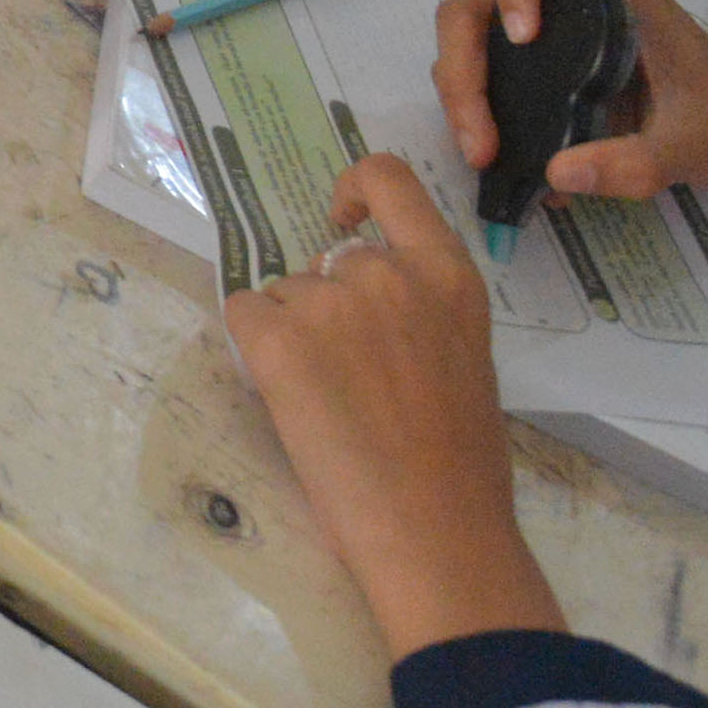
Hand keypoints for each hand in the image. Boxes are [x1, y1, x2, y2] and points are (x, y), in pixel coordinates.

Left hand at [222, 156, 562, 658]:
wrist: (435, 528)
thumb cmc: (460, 464)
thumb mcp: (463, 356)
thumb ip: (420, 312)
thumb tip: (366, 306)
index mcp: (446, 275)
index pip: (389, 179)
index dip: (356, 186)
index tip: (341, 214)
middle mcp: (385, 272)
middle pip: (329, 258)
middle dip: (328, 303)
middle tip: (348, 376)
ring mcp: (328, 302)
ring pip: (285, 293)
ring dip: (294, 331)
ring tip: (331, 401)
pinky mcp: (275, 339)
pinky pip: (244, 313)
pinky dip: (254, 347)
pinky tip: (289, 394)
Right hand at [433, 0, 707, 201]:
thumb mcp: (698, 146)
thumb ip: (637, 162)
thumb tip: (554, 176)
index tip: (522, 36)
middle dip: (462, 62)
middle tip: (480, 137)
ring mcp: (553, 34)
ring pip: (473, 38)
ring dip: (462, 93)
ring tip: (484, 156)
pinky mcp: (546, 71)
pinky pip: (490, 78)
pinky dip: (480, 116)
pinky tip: (505, 165)